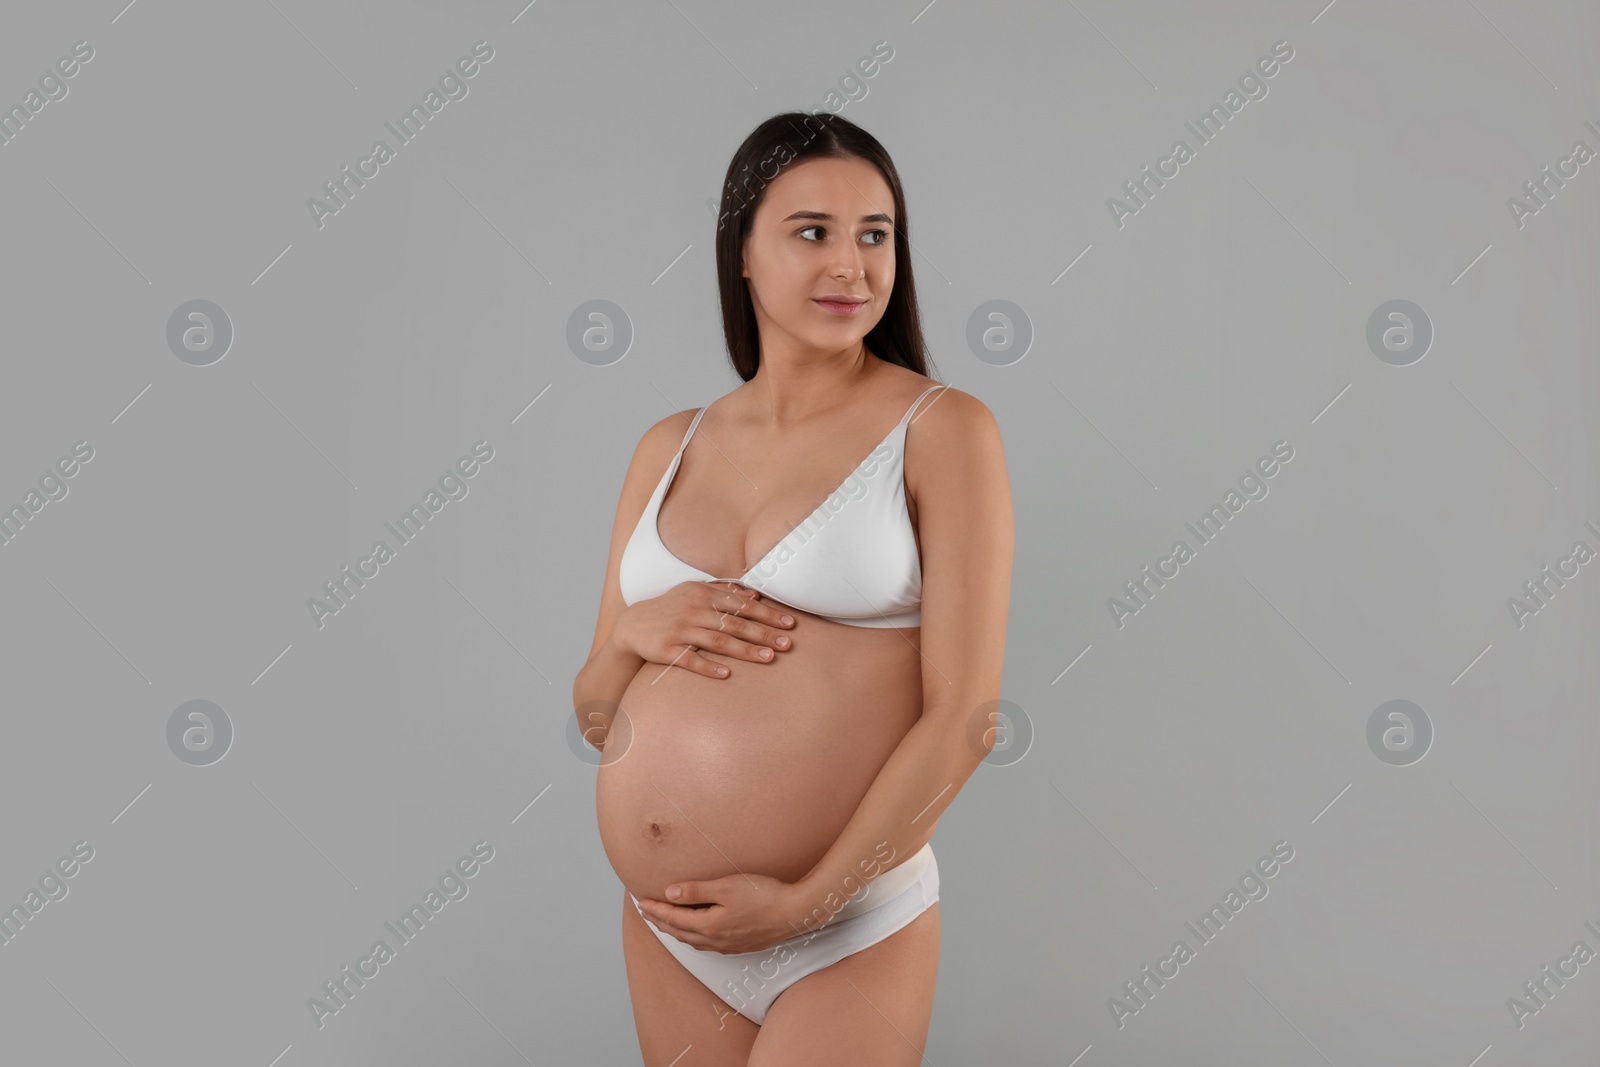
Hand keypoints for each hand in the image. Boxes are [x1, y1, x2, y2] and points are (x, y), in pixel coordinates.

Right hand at [613, 580, 795, 679]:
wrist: (632, 625)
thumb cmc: (670, 608)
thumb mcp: (693, 592)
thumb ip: (724, 591)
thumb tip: (755, 595)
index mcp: (703, 595)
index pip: (742, 605)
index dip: (767, 614)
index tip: (789, 623)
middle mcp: (693, 611)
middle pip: (734, 623)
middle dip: (763, 633)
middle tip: (787, 644)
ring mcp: (680, 630)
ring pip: (718, 641)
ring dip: (745, 650)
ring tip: (768, 658)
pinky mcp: (667, 650)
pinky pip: (691, 660)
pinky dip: (709, 666)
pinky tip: (727, 674)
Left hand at [634, 872, 820, 954]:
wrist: (796, 913)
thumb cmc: (764, 895)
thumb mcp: (727, 887)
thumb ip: (696, 892)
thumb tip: (669, 894)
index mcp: (709, 926)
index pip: (673, 918)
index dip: (655, 910)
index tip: (641, 902)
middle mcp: (715, 940)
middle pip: (679, 932)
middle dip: (660, 922)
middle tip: (645, 913)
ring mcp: (728, 946)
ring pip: (692, 940)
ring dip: (675, 931)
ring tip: (664, 922)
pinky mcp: (740, 946)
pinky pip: (706, 944)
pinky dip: (692, 936)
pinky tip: (696, 932)